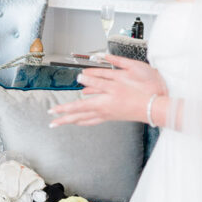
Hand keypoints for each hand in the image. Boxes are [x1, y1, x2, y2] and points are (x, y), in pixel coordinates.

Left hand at [50, 56, 166, 126]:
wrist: (149, 108)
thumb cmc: (133, 95)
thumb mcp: (113, 84)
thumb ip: (95, 80)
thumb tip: (79, 77)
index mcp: (99, 104)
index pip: (76, 107)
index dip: (63, 109)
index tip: (52, 112)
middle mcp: (100, 112)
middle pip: (77, 117)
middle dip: (64, 120)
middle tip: (52, 124)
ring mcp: (106, 116)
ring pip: (85, 120)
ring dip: (74, 121)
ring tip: (66, 122)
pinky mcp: (112, 117)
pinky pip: (94, 121)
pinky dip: (86, 121)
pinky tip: (85, 120)